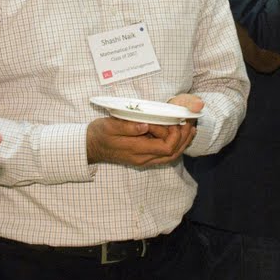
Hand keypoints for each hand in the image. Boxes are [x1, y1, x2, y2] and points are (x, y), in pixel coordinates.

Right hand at [86, 96, 202, 166]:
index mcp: (136, 150)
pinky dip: (175, 146)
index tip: (175, 120)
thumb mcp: (109, 126)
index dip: (174, 134)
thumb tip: (145, 126)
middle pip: (172, 153)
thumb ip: (128, 126)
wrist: (90, 147)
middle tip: (189, 122)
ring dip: (182, 143)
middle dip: (184, 138)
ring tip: (189, 128)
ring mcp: (144, 160)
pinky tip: (178, 134)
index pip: (165, 147)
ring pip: (170, 156)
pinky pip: (164, 155)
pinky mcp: (143, 158)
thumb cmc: (99, 134)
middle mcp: (143, 158)